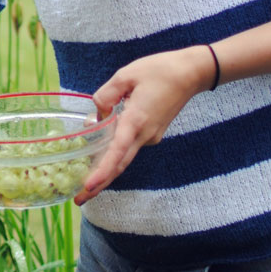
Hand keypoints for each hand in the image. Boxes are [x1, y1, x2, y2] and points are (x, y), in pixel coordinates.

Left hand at [74, 45, 214, 204]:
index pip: (117, 151)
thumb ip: (106, 95)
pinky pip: (130, 147)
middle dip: (99, 184)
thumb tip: (97, 116)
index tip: (88, 186)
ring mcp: (151, 137)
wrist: (191, 73)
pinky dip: (115, 156)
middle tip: (79, 200)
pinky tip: (100, 157)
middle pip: (119, 165)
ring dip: (105, 172)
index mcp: (136, 120)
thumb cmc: (159, 70)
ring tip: (85, 187)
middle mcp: (144, 135)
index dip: (102, 171)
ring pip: (124, 158)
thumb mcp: (126, 75)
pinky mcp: (152, 134)